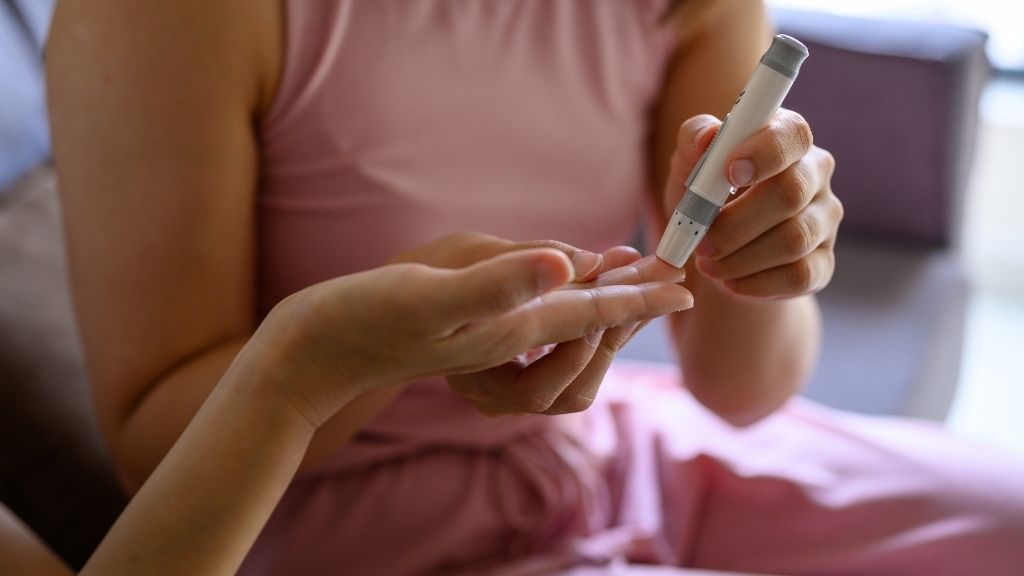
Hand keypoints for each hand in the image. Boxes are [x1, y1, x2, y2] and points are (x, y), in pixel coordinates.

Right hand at [246, 236, 691, 427]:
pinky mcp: (466, 343)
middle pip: (587, 330)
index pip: (592, 311)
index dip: (641, 296)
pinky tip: (554, 290)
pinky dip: (558, 312)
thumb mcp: (433, 290)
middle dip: (628, 304)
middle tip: (664, 272)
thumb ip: (504, 278)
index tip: (687, 288)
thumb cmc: (364, 317)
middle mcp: (505, 345)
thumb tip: (576, 262)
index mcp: (508, 328)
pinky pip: (533, 336)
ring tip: (619, 277)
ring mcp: (486, 349)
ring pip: (565, 339)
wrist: (315, 353)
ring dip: (595, 310)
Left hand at [666, 111, 842, 298]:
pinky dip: (756, 283)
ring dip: (741, 257)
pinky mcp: (823, 263)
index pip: (793, 134)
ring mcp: (824, 219)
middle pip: (792, 191)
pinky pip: (800, 275)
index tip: (730, 173)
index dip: (765, 153)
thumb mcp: (687, 166)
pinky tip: (730, 281)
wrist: (714, 250)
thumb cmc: (704, 196)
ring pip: (794, 239)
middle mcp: (814, 174)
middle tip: (701, 242)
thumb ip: (694, 140)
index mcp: (785, 139)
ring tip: (707, 263)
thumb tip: (708, 137)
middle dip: (737, 222)